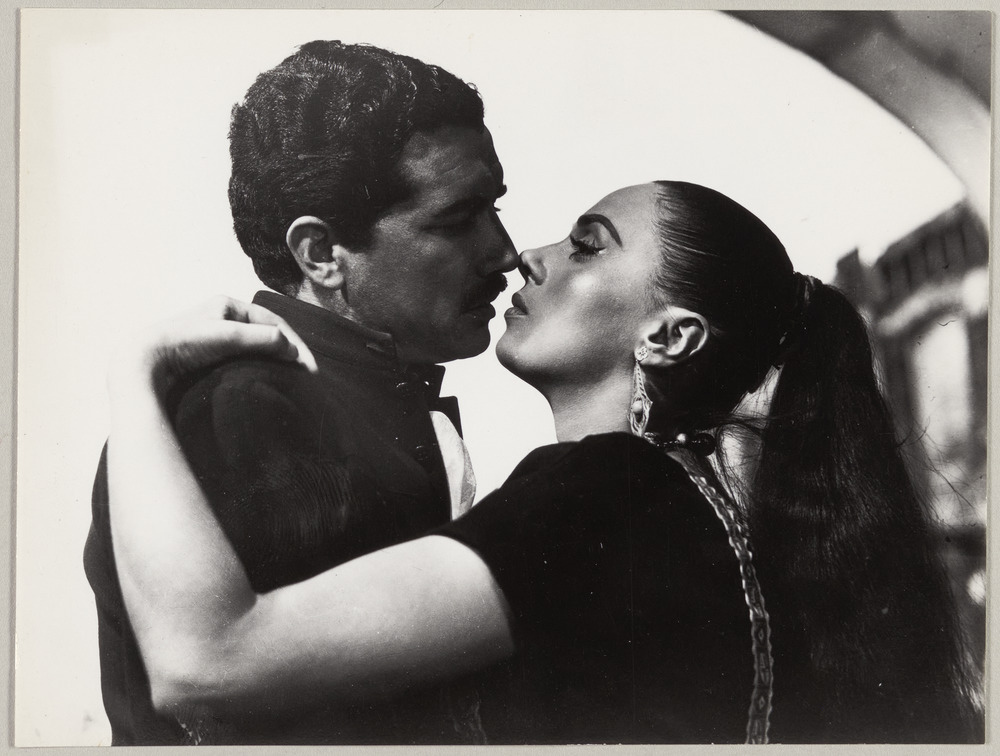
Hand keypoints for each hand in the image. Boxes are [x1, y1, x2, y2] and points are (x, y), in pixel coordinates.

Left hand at [111, 296, 317, 396]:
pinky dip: (260, 368)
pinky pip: (244, 359)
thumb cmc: (182, 344)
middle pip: (267, 334)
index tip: (308, 367)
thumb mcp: (227, 336)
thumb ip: (262, 339)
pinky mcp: (209, 357)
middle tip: (306, 375)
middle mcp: (225, 317)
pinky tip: (267, 381)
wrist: (143, 364)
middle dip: (289, 352)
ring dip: (276, 361)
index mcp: (228, 305)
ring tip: (292, 380)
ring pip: (257, 348)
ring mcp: (217, 337)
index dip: (294, 343)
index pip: (274, 322)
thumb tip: (293, 349)